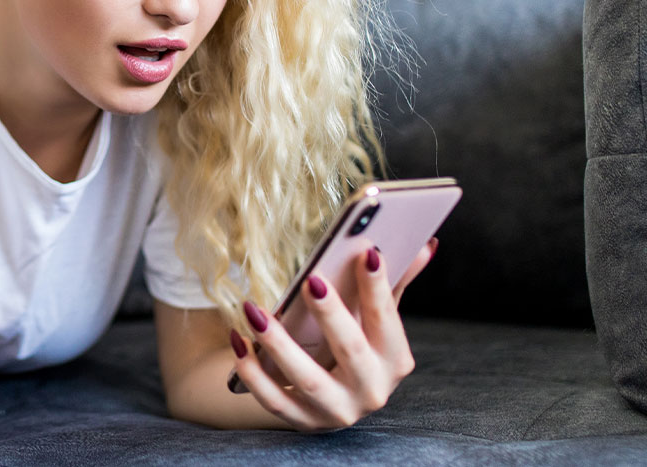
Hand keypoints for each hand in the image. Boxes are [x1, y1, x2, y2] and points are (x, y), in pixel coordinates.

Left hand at [229, 239, 436, 430]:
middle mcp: (371, 390)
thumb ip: (395, 284)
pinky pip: (274, 399)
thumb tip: (425, 244)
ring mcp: (337, 410)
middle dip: (331, 315)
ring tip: (254, 310)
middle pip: (350, 351)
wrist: (334, 399)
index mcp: (395, 360)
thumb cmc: (359, 348)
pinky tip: (238, 341)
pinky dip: (253, 373)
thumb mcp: (378, 320)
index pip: (387, 320)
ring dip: (279, 344)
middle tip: (311, 280)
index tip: (367, 252)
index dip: (378, 288)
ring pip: (308, 379)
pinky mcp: (303, 421)